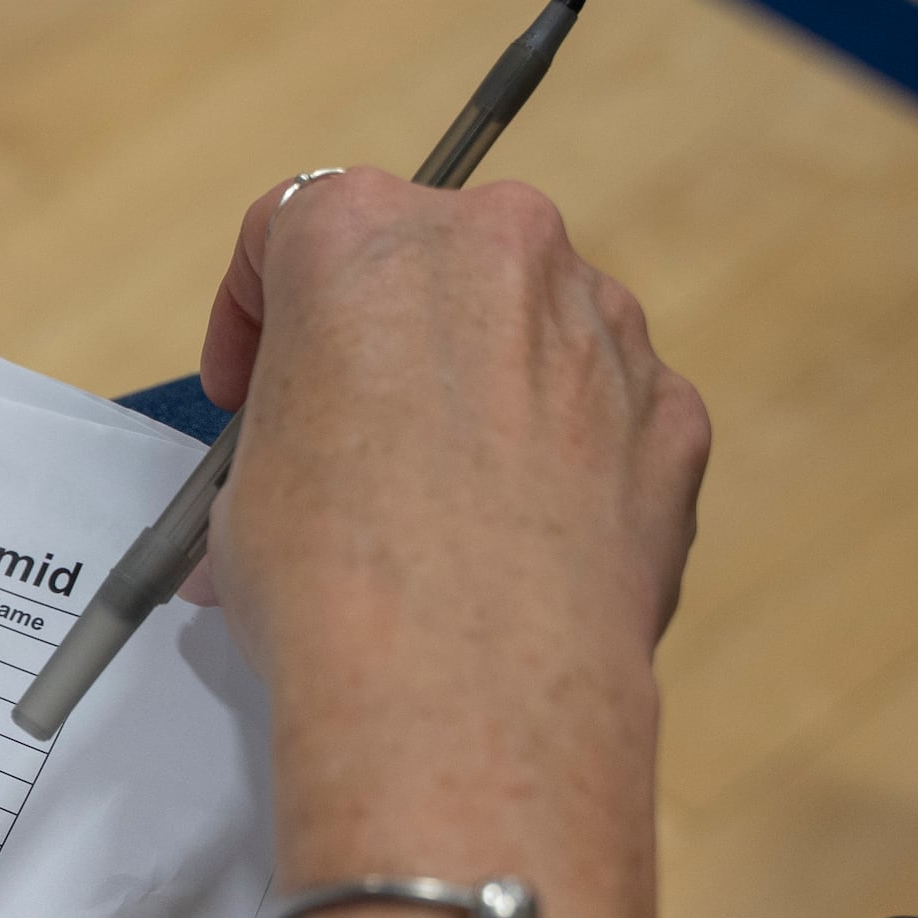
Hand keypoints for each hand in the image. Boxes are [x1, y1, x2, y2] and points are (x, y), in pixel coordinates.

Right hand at [188, 170, 705, 828]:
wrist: (466, 693)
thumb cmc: (337, 581)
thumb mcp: (250, 491)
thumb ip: (285, 435)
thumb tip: (302, 486)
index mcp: (364, 235)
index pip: (288, 224)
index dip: (252, 313)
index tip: (245, 385)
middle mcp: (497, 246)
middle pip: (425, 259)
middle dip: (383, 336)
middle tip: (345, 431)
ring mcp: (600, 324)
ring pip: (528, 325)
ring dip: (482, 387)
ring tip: (440, 500)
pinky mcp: (671, 412)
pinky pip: (605, 409)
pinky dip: (566, 454)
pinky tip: (519, 536)